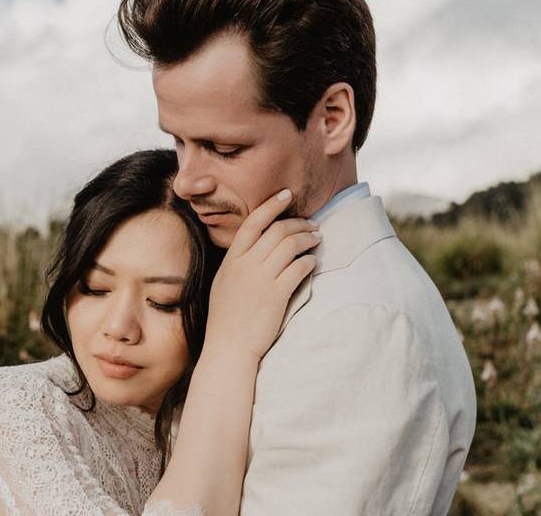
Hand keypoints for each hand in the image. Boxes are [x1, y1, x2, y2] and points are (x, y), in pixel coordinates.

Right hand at [203, 189, 319, 363]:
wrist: (229, 346)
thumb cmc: (226, 317)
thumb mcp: (224, 282)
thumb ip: (238, 262)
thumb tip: (256, 247)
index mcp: (232, 259)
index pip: (253, 222)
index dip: (271, 205)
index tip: (286, 194)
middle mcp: (246, 264)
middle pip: (278, 231)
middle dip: (299, 223)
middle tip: (311, 225)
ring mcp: (261, 279)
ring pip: (291, 245)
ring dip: (308, 239)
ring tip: (317, 239)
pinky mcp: (277, 295)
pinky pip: (299, 269)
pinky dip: (309, 261)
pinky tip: (313, 262)